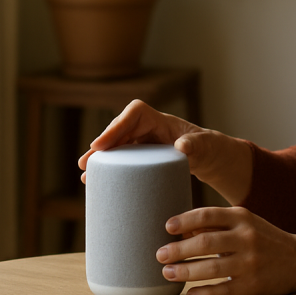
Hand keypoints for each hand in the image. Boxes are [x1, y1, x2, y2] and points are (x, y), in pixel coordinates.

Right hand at [78, 99, 252, 204]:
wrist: (209, 157)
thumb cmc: (208, 148)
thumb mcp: (205, 146)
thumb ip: (196, 144)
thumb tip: (182, 146)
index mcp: (161, 121)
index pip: (135, 113)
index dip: (116, 125)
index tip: (101, 144)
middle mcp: (148, 128)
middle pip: (119, 130)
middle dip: (102, 144)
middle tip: (86, 163)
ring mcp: (144, 142)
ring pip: (117, 145)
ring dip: (101, 159)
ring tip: (86, 175)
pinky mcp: (142, 157)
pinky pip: (122, 159)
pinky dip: (110, 168)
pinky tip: (97, 182)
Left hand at [157, 206, 295, 294]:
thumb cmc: (265, 238)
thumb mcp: (245, 223)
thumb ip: (217, 224)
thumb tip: (180, 230)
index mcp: (243, 217)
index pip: (207, 215)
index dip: (184, 221)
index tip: (167, 227)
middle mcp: (247, 237)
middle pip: (205, 242)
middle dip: (178, 250)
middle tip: (160, 255)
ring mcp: (250, 262)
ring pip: (211, 268)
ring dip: (185, 272)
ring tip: (168, 274)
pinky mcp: (253, 285)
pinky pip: (223, 291)